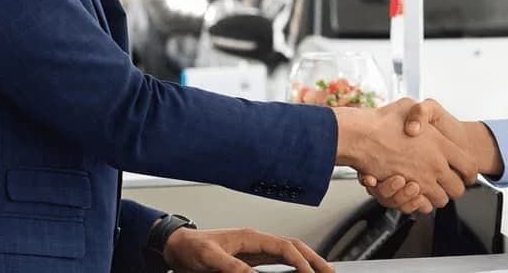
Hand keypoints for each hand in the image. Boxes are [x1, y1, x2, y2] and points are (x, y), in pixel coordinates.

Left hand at [162, 227, 332, 272]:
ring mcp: (255, 249)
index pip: (285, 247)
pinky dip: (294, 265)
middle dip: (314, 258)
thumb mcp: (209, 258)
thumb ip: (232, 266)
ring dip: (307, 261)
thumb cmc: (190, 248)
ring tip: (323, 272)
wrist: (176, 246)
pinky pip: (278, 260)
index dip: (301, 261)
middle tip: (331, 272)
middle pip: (294, 247)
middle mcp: (256, 241)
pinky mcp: (250, 258)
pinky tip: (300, 272)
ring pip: (289, 252)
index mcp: (250, 237)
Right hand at [335, 98, 478, 210]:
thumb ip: (421, 113)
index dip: (470, 173)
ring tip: (430, 188)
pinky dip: (419, 203)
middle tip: (449, 183)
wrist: (360, 135)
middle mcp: (435, 166)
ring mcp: (421, 181)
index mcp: (441, 145)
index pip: (470, 167)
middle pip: (458, 189)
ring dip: (436, 196)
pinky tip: (414, 194)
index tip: (466, 173)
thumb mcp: (409, 105)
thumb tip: (422, 120)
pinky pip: (420, 206)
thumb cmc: (382, 121)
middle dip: (455, 188)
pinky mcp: (404, 192)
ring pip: (440, 200)